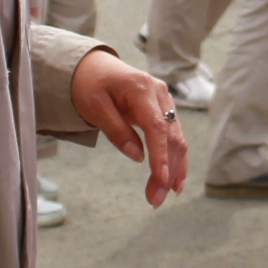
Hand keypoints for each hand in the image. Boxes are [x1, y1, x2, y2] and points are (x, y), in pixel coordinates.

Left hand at [69, 47, 189, 206]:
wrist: (94, 67)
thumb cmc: (90, 86)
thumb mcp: (95, 108)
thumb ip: (117, 131)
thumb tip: (138, 157)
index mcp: (141, 89)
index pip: (157, 127)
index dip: (161, 156)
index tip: (162, 180)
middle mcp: (160, 93)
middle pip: (171, 136)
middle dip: (167, 171)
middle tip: (156, 200)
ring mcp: (165, 100)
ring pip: (177, 138)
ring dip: (174, 169)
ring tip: (165, 196)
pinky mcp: (165, 109)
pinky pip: (174, 135)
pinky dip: (175, 158)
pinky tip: (175, 180)